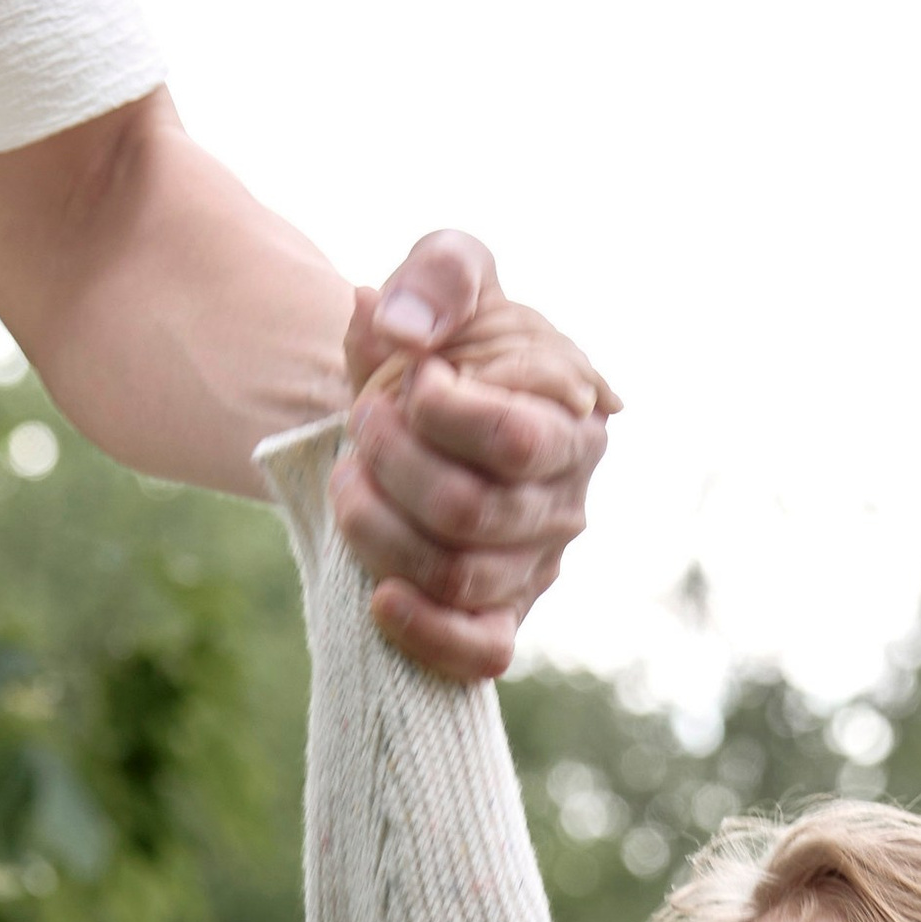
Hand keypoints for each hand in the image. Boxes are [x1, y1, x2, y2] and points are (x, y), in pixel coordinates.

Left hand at [330, 232, 617, 681]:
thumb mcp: (448, 269)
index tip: (411, 377)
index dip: (436, 412)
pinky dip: (428, 633)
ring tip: (349, 481)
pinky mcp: (506, 613)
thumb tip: (403, 329)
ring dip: (377, 529)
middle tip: (362, 423)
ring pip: (457, 576)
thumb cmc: (447, 334)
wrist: (422, 401)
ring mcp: (538, 562)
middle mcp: (566, 497)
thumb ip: (439, 274)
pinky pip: (484, 652)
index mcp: (571, 415)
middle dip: (390, 465)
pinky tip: (379, 598)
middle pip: (469, 512)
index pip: (508, 440)